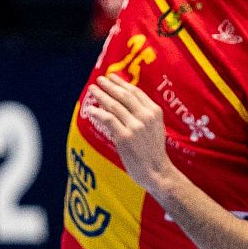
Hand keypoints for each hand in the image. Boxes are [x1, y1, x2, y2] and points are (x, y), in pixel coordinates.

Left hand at [81, 74, 178, 196]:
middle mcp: (146, 116)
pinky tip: (90, 109)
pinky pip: (108, 119)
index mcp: (155, 112)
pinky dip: (97, 112)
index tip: (112, 77)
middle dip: (109, 86)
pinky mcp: (125, 136)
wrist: (157, 171)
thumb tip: (121, 103)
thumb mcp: (155, 128)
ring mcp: (135, 126)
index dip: (122, 83)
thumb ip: (143, 115)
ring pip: (114, 105)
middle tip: (99, 80)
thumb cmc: (154, 152)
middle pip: (124, 95)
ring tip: (92, 90)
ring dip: (101, 95)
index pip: (136, 92)